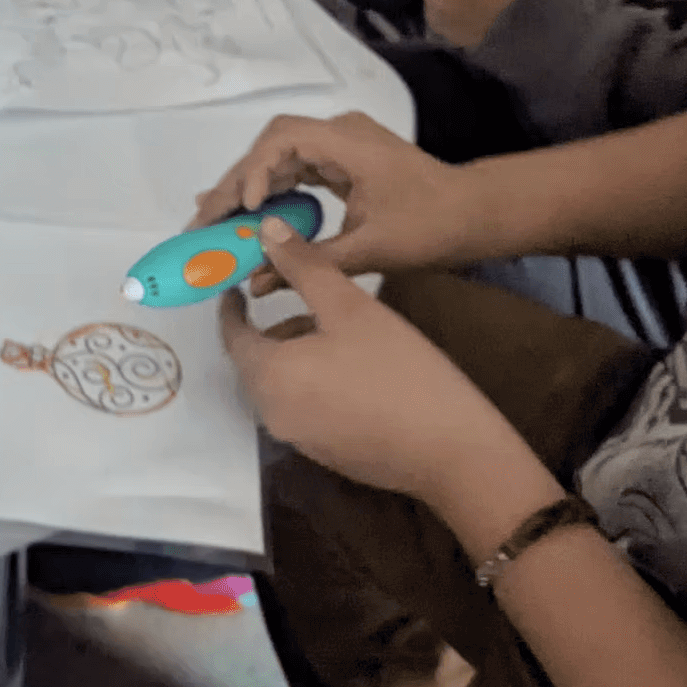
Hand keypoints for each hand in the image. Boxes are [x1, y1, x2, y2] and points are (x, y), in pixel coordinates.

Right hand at [190, 110, 496, 287]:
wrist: (477, 215)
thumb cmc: (431, 228)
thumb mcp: (370, 250)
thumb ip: (308, 262)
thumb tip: (254, 281)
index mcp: (347, 142)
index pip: (283, 140)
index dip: (254, 171)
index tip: (243, 209)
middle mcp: (339, 133)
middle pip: (271, 146)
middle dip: (235, 183)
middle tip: (201, 221)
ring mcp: (340, 145)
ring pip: (278, 157)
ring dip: (247, 187)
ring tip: (211, 219)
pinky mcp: (342, 162)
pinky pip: (295, 169)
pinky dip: (270, 191)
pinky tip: (246, 213)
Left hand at [219, 222, 547, 516]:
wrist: (454, 453)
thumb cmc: (399, 370)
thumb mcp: (351, 308)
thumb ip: (304, 267)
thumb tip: (265, 230)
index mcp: (269, 377)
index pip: (233, 336)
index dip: (232, 308)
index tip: (238, 286)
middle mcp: (273, 414)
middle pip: (255, 363)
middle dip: (270, 330)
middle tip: (304, 302)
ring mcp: (300, 440)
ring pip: (280, 386)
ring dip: (294, 355)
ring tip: (337, 331)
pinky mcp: (327, 456)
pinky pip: (303, 409)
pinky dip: (312, 383)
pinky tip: (354, 370)